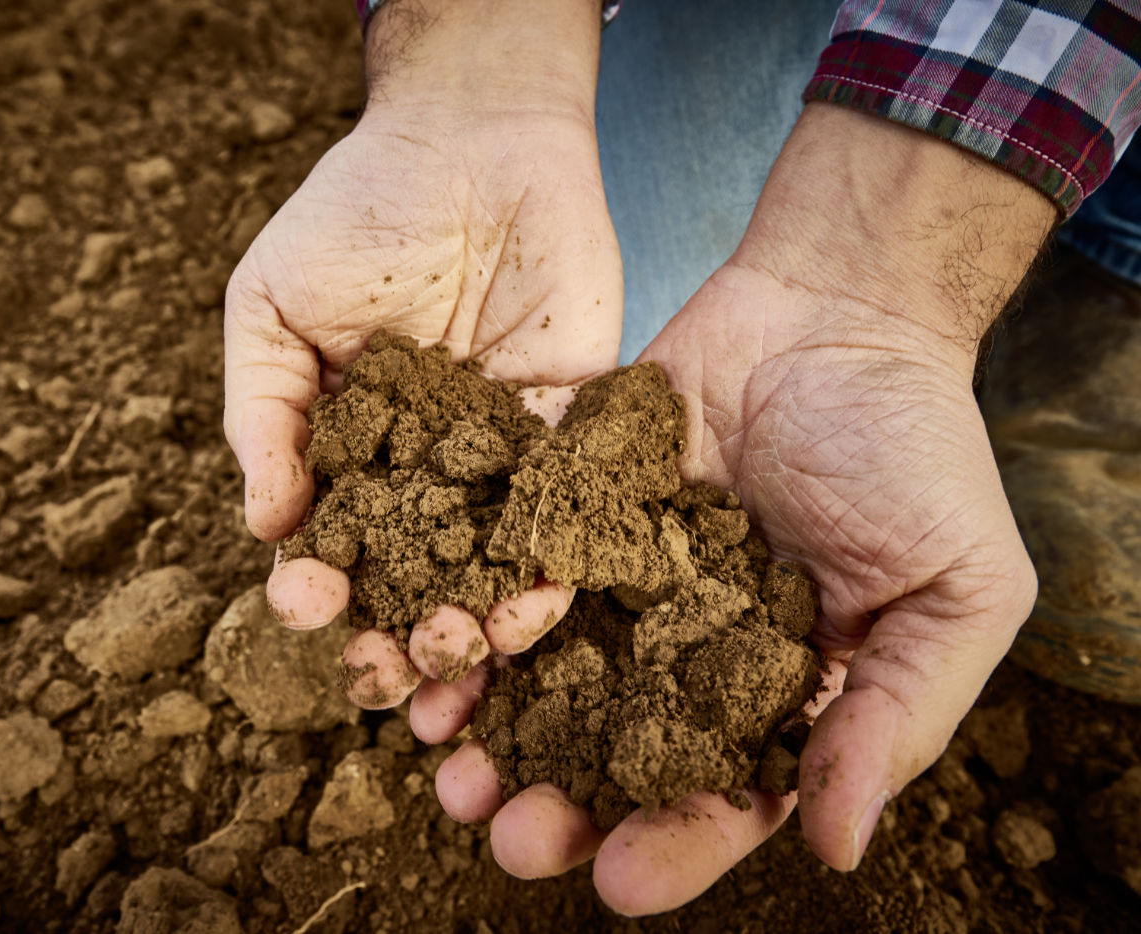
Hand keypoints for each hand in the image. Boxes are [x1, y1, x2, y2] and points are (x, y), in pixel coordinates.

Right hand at [224, 0, 621, 703]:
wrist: (468, 135)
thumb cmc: (354, 214)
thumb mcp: (271, 307)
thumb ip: (265, 416)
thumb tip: (265, 530)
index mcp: (350, 455)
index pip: (334, 550)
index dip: (321, 594)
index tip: (310, 609)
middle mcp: (428, 473)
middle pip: (419, 580)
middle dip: (406, 635)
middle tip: (400, 664)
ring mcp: (502, 456)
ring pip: (497, 563)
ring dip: (485, 622)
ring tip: (471, 646)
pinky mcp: (575, 427)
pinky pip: (571, 508)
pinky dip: (560, 558)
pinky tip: (543, 596)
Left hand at [416, 105, 1056, 913]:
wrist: (838, 310)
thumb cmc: (915, 452)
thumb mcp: (953, 591)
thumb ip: (896, 715)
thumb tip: (836, 848)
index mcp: (776, 692)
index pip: (723, 793)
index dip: (674, 843)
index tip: (620, 882)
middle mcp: (684, 653)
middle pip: (610, 754)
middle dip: (555, 803)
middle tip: (505, 836)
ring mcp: (618, 584)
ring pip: (543, 679)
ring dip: (491, 732)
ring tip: (447, 772)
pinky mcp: (565, 514)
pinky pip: (509, 577)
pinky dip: (468, 621)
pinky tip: (426, 660)